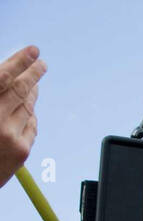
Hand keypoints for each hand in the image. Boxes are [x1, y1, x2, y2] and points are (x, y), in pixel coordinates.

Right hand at [0, 46, 43, 188]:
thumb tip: (6, 74)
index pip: (2, 77)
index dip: (19, 62)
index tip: (33, 51)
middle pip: (20, 89)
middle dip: (33, 73)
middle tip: (41, 63)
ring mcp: (10, 135)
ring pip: (28, 107)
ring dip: (32, 92)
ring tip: (34, 82)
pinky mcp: (22, 150)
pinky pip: (31, 126)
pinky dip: (29, 115)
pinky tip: (27, 109)